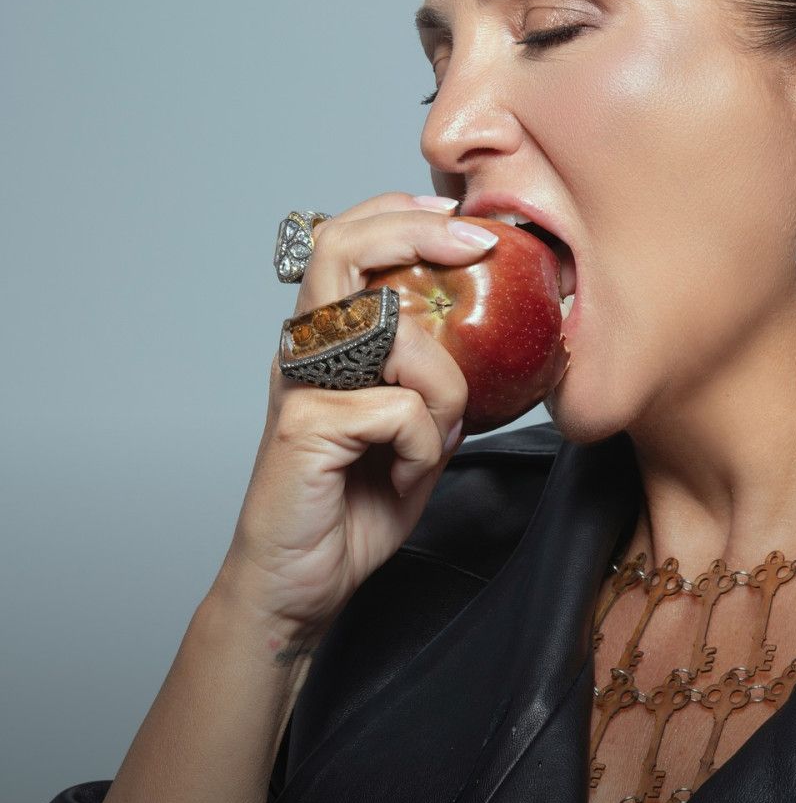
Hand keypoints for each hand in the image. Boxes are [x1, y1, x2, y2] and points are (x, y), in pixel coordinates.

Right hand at [211, 193, 496, 643]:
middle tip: (475, 242)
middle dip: (416, 230)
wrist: (299, 586)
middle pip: (345, 247)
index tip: (458, 218)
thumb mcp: (416, 436)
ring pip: (397, 336)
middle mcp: (307, 352)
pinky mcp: (305, 426)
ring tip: (435, 442)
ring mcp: (301, 384)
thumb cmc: (352, 509)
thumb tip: (489, 351)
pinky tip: (405, 476)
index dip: (398, 216)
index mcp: (328, 344)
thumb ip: (438, 388)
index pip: (347, 245)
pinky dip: (425, 445)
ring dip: (444, 387)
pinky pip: (401, 409)